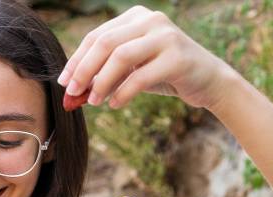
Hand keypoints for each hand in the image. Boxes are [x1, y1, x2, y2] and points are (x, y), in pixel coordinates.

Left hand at [57, 5, 236, 111]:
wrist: (208, 81)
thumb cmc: (165, 75)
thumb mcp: (132, 71)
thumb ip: (106, 74)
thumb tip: (73, 92)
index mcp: (136, 16)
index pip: (97, 36)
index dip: (77, 60)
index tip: (64, 82)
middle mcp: (150, 20)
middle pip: (105, 43)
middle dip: (84, 70)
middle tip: (72, 93)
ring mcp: (165, 36)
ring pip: (121, 57)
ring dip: (102, 82)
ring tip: (94, 102)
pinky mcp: (177, 57)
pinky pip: (141, 75)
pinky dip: (123, 92)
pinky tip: (115, 104)